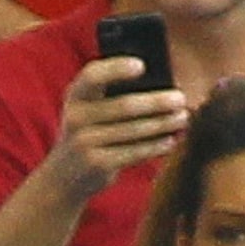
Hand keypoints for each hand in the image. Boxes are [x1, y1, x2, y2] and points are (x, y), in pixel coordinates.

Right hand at [50, 59, 187, 202]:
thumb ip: (109, 95)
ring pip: (133, 130)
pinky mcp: (97, 165)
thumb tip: (158, 85)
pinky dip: (154, 146)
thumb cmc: (86, 134)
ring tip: (182, 118)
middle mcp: (76, 118)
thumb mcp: (87, 110)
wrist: (62, 178)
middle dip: (156, 102)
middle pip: (124, 105)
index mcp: (75, 96)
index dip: (117, 68)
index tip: (142, 66)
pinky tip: (170, 140)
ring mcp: (85, 143)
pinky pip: (133, 152)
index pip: (93, 75)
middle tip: (180, 98)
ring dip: (162, 124)